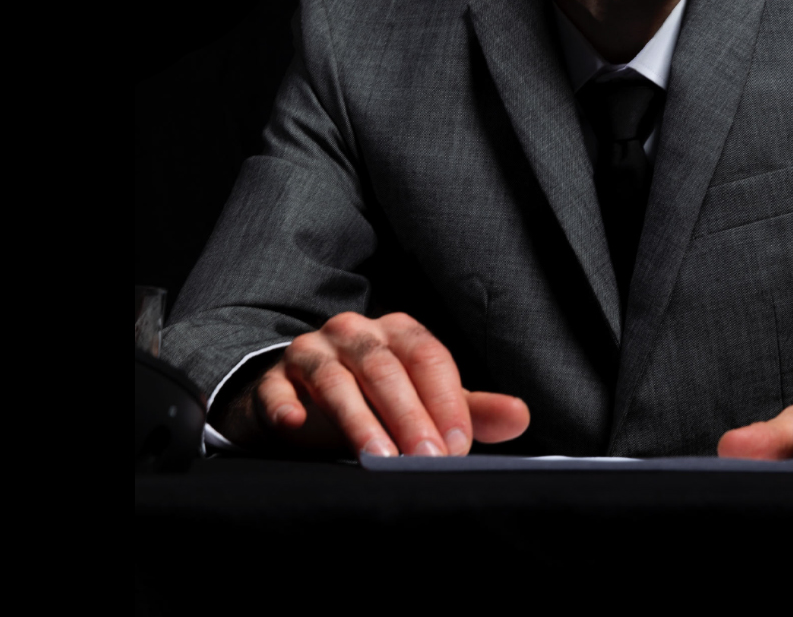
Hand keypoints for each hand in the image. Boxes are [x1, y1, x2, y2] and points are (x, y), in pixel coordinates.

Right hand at [218, 312, 530, 456]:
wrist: (300, 403)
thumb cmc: (375, 401)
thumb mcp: (423, 401)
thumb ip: (468, 409)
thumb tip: (521, 416)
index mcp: (396, 332)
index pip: (427, 356)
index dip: (445, 401)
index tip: (458, 446)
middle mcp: (353, 332)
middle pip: (384, 368)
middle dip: (408, 415)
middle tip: (425, 460)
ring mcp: (309, 352)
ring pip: (334, 380)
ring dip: (357, 419)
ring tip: (377, 458)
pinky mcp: (272, 380)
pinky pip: (275, 390)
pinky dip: (284, 406)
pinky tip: (296, 425)